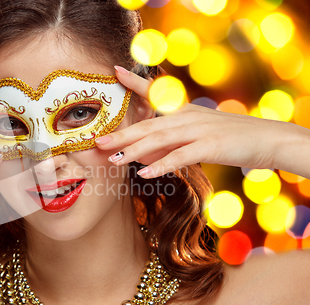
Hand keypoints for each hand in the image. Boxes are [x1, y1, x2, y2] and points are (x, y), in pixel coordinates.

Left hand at [95, 67, 296, 177]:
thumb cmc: (230, 138)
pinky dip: (161, 165)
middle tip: (96, 140)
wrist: (267, 140)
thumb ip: (171, 145)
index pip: (157, 94)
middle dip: (121, 133)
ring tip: (113, 159)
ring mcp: (198, 131)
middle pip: (148, 125)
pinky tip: (144, 173)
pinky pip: (180, 157)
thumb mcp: (198, 137)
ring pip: (159, 140)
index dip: (135, 83)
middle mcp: (188, 117)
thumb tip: (144, 158)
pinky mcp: (209, 146)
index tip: (116, 72)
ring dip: (134, 150)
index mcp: (185, 112)